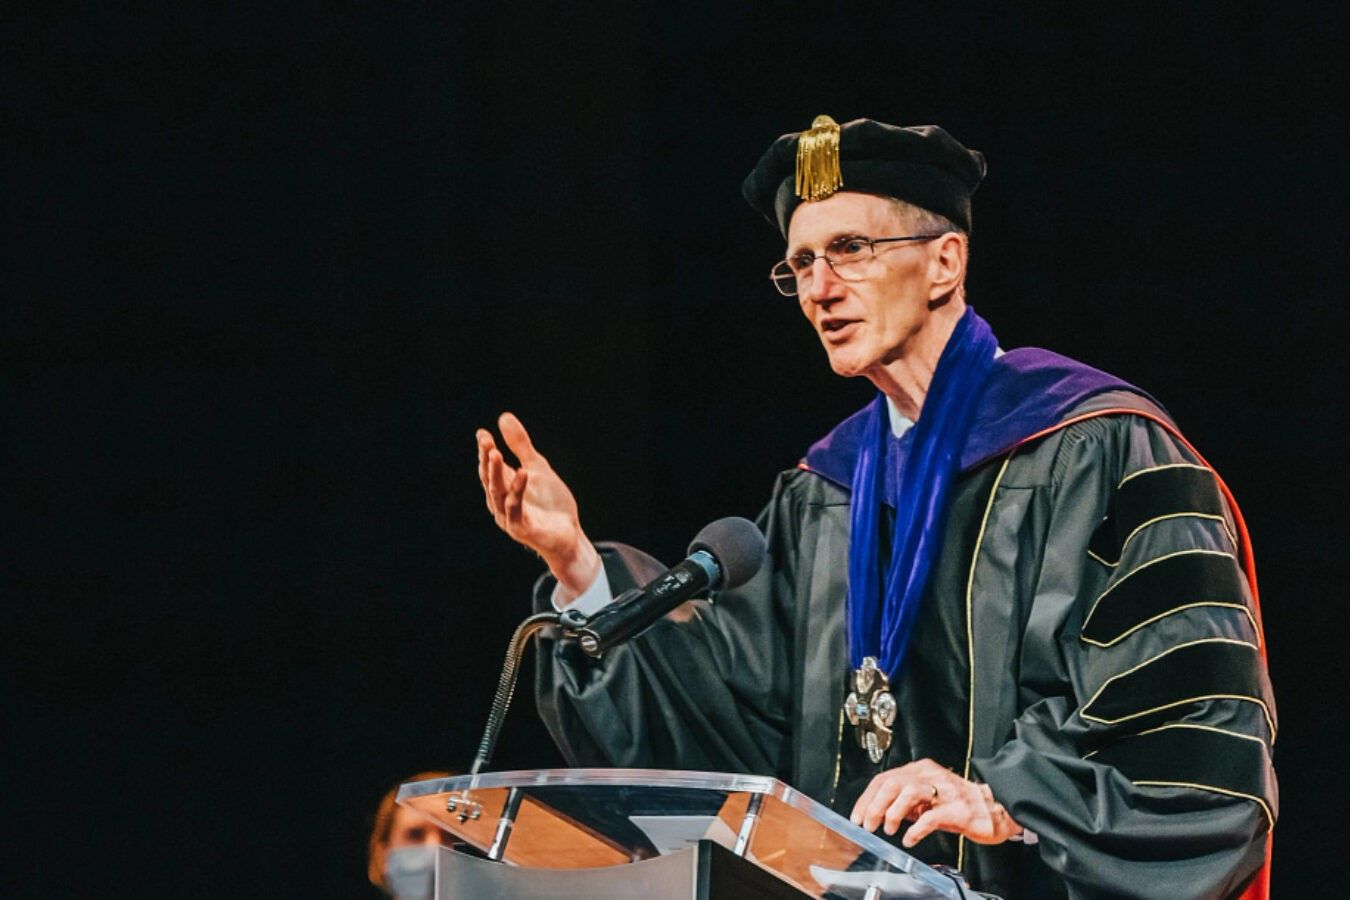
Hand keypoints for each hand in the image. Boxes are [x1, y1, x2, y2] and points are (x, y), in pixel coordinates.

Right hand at [476, 412, 601, 597]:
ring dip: (495, 473)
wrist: (568, 534)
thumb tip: (503, 417)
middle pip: (489, 478)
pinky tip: (522, 473)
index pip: (490, 467)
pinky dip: (517, 491)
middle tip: (486, 441)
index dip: (485, 451)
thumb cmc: (550, 504)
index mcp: (503, 488)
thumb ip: (521, 446)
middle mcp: (501, 503)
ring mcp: (509, 517)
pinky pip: (515, 509)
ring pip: (498, 493)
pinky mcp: (521, 529)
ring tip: (496, 453)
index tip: (482, 434)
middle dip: (486, 459)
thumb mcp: (537, 467)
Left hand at [849, 758, 1023, 847]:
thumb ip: (906, 800)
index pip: (885, 778)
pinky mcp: (957, 809)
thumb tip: (879, 811)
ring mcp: (945, 791)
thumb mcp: (928, 797)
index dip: (867, 798)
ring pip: (909, 792)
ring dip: (893, 812)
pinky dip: (915, 829)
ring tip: (889, 829)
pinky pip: (931, 817)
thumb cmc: (960, 804)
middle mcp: (931, 775)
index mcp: (921, 770)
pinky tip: (909, 839)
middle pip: (893, 783)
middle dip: (875, 805)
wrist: (996, 808)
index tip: (857, 816)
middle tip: (869, 824)